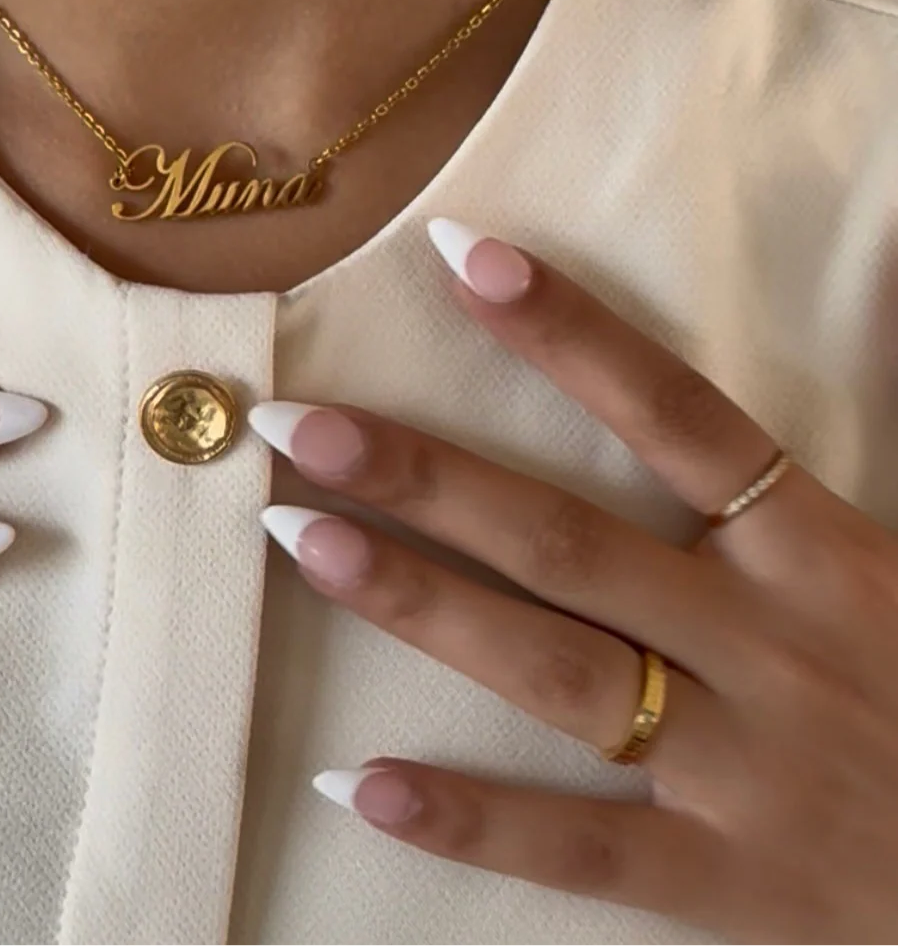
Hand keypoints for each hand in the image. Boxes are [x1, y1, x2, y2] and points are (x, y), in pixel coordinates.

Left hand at [252, 221, 896, 945]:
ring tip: (299, 539)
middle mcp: (769, 646)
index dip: (568, 332)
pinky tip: (358, 785)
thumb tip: (861, 279)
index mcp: (822, 554)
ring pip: (554, 671)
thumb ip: (836, 447)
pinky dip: (469, 819)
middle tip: (298, 421)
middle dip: (425, 475)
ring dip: (417, 604)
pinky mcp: (732, 884)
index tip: (461, 257)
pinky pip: (582, 849)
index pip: (677, 413)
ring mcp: (746, 769)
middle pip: (567, 539)